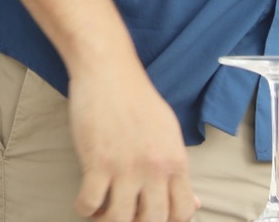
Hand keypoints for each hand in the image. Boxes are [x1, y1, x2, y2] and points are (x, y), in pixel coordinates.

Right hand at [65, 53, 195, 221]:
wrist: (108, 71)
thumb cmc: (137, 98)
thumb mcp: (169, 132)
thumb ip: (178, 169)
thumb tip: (194, 203)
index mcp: (175, 161)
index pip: (182, 213)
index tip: (151, 216)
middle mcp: (154, 169)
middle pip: (152, 220)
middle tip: (126, 215)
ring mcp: (125, 167)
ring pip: (120, 219)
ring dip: (108, 221)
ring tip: (102, 214)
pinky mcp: (97, 162)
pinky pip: (90, 203)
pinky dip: (85, 209)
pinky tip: (85, 203)